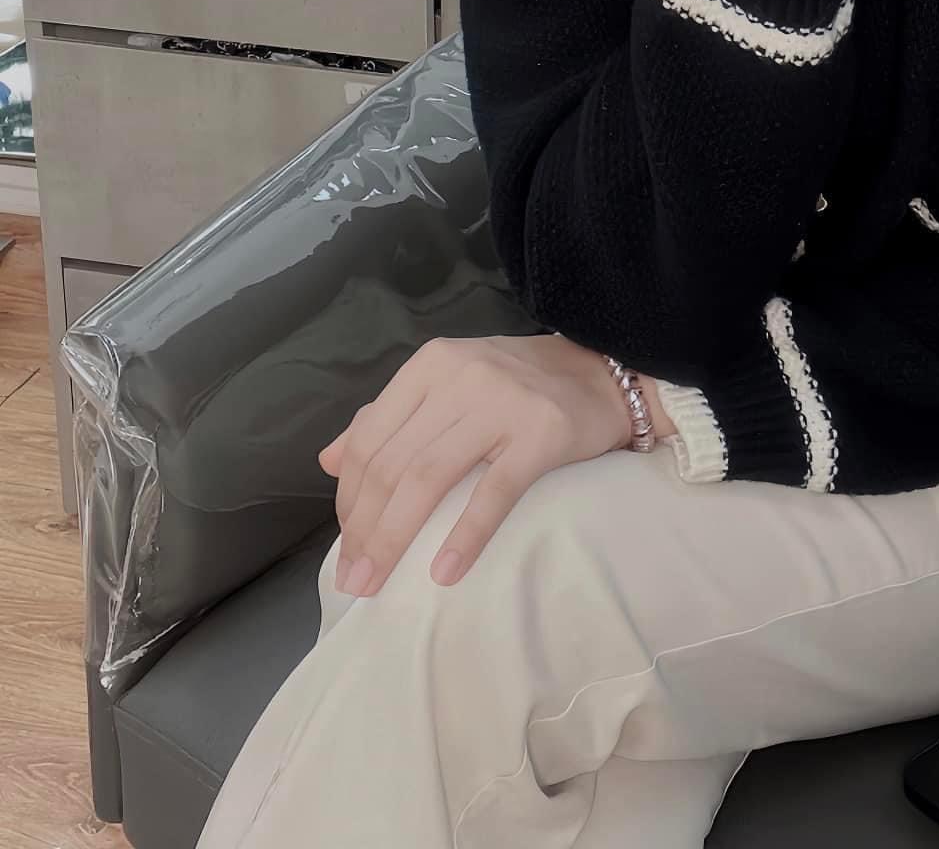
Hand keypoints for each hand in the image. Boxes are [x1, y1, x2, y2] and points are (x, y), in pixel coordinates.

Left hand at [317, 334, 630, 595]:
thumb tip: (328, 460)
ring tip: (377, 582)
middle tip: (354, 579)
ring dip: (394, 538)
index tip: (347, 545)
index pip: (370, 438)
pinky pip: (492, 492)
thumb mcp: (448, 386)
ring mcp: (502, 402)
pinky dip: (465, 536)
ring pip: (428, 478)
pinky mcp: (541, 434)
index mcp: (431, 365)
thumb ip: (389, 417)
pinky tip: (444, 573)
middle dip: (364, 529)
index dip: (349, 497)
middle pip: (393, 463)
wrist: (602, 375)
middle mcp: (461, 376)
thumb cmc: (518, 386)